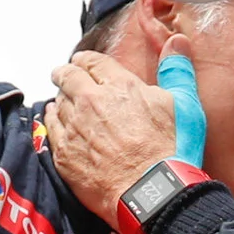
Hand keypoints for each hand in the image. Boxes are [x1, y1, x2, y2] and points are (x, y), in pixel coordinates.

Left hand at [45, 47, 178, 219]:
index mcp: (120, 86)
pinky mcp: (65, 153)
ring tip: (62, 99)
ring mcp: (75, 127)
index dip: (86, 61)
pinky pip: (49, 128)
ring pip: (58, 102)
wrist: (152, 193)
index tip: (82, 62)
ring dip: (60, 97)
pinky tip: (54, 119)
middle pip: (67, 77)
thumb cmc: (171, 151)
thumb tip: (177, 40)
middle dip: (65, 73)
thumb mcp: (184, 105)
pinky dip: (51, 119)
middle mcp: (91, 102)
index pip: (92, 62)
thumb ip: (177, 70)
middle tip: (63, 75)